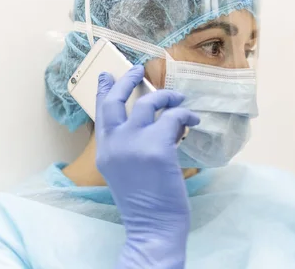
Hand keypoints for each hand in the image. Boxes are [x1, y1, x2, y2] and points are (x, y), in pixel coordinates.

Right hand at [95, 65, 199, 268]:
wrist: (153, 225)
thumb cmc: (145, 202)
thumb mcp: (125, 170)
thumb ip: (130, 145)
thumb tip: (154, 121)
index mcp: (105, 151)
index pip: (100, 113)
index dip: (104, 91)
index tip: (108, 75)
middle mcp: (114, 144)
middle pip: (116, 100)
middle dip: (128, 80)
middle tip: (138, 69)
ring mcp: (134, 143)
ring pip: (149, 103)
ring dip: (167, 97)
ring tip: (179, 100)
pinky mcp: (157, 146)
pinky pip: (174, 117)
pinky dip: (186, 115)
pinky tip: (194, 121)